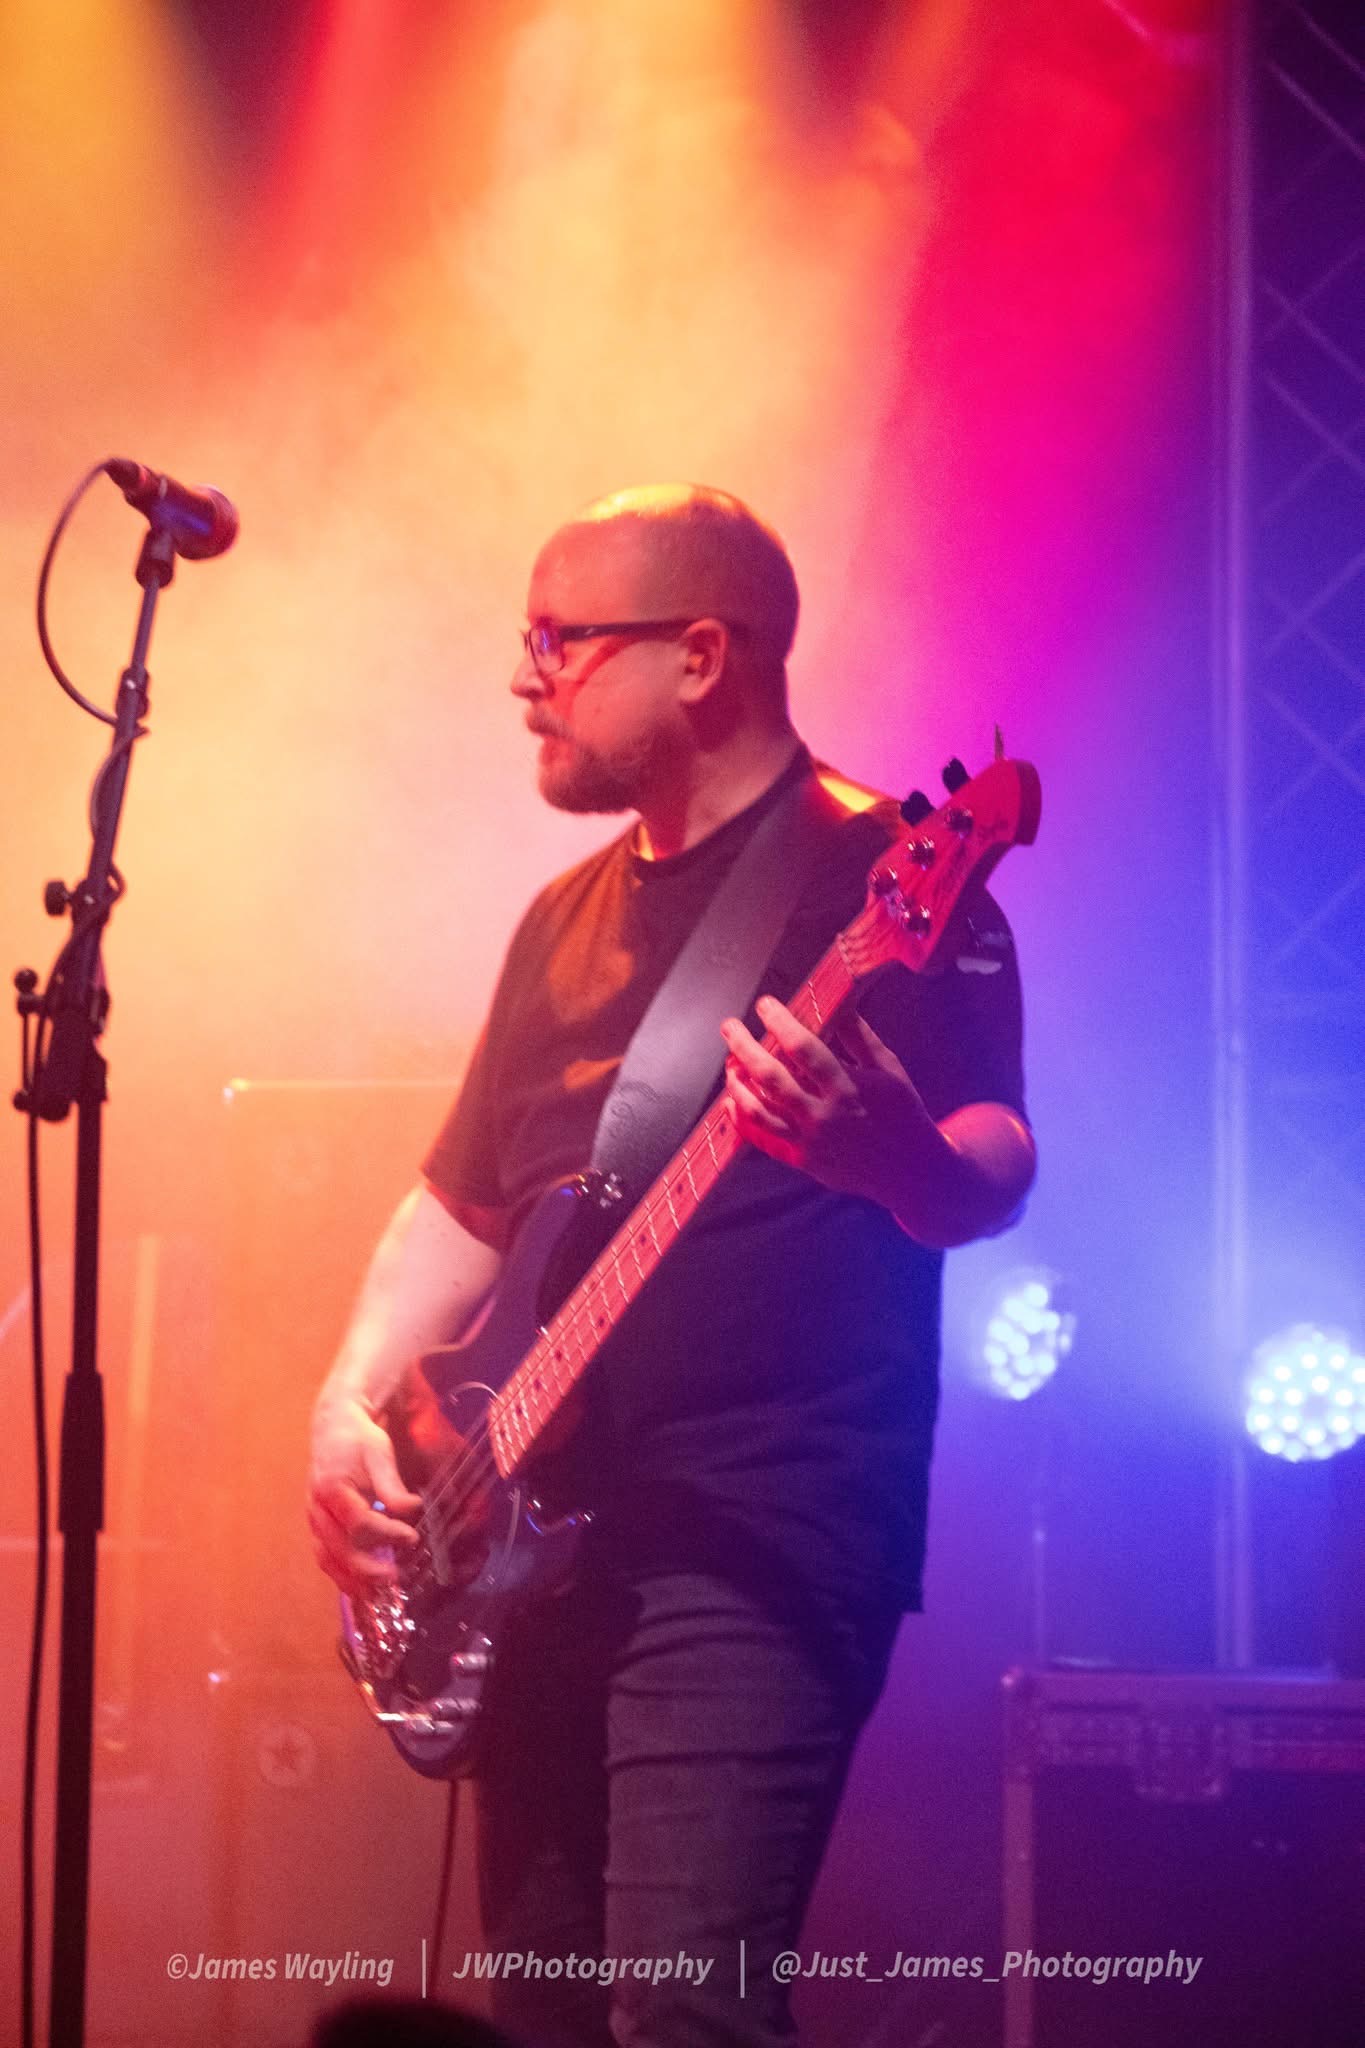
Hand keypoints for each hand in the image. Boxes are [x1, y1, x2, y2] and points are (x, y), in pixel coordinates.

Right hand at [307, 1393, 421, 1594]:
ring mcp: (313, 1520)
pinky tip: (359, 1587)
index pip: (359, 1524)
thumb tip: (412, 1509)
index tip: (412, 1537)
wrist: (334, 1428)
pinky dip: (340, 1575)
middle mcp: (317, 1508)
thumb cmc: (359, 1440)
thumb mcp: (379, 1454)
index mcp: (332, 1488)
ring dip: (351, 1580)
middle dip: (368, 1568)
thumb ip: (393, 1485)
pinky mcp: (316, 1526)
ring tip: (377, 1593)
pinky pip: (324, 1557)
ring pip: (327, 1559)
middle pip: (340, 1549)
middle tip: (395, 1577)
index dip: (387, 1535)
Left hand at [720, 994, 943, 1207]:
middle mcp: (825, 1116)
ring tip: (730, 1064)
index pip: (804, 1048)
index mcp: (848, 1088)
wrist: (912, 1171)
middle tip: (729, 1027)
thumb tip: (836, 1003)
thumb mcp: (890, 1069)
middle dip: (744, 1047)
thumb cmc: (903, 1113)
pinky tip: (732, 1101)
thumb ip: (860, 1037)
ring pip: (758, 1110)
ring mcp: (811, 1142)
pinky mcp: (803, 1162)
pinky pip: (762, 1140)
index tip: (764, 1004)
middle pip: (771, 1077)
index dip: (779, 1022)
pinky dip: (741, 1120)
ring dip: (737, 1084)